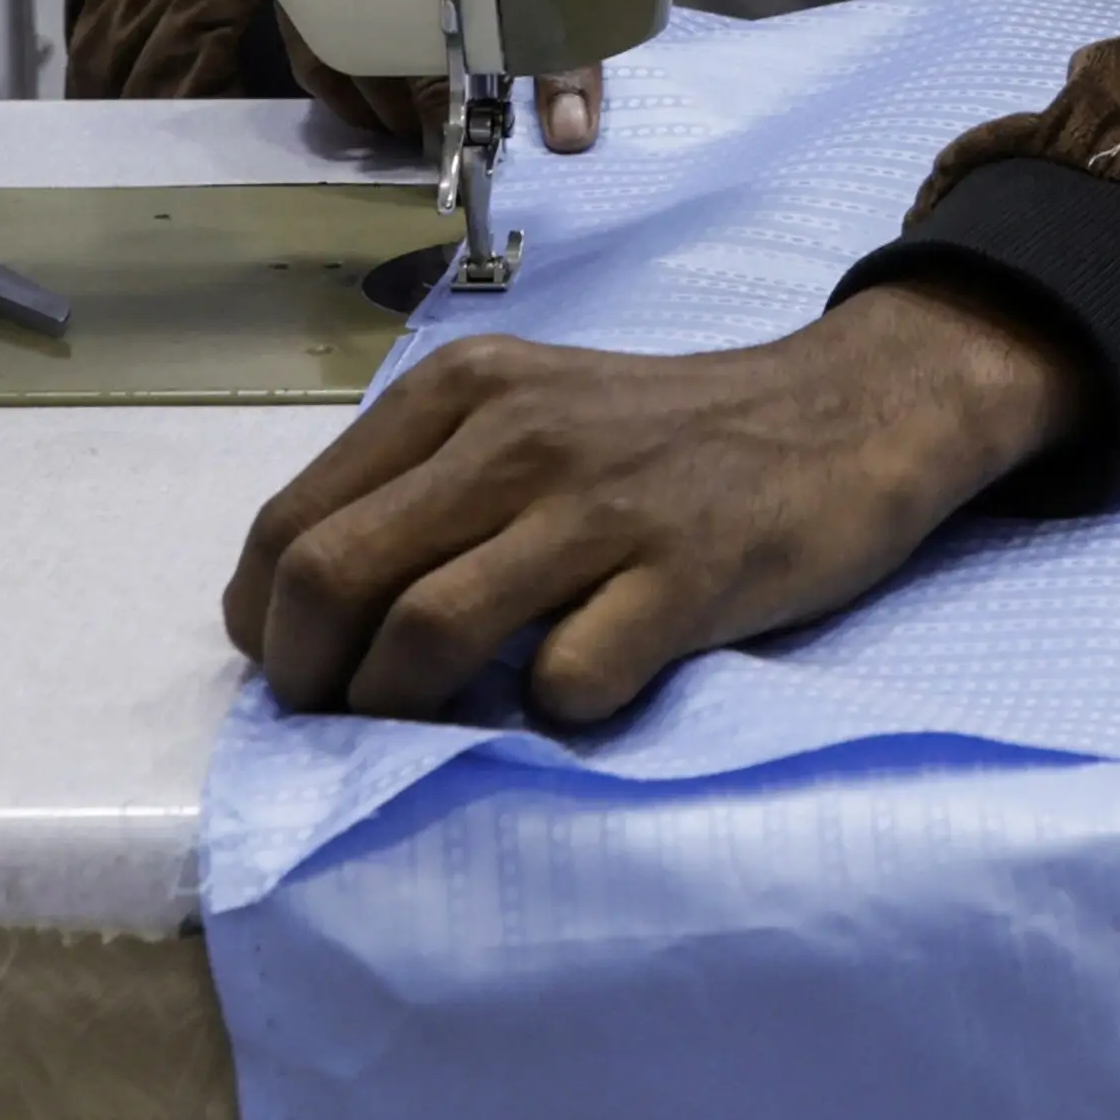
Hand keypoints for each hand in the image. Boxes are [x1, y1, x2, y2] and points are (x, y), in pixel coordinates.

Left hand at [227, 279, 1096, 731]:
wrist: (851, 411)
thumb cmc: (669, 437)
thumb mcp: (528, 418)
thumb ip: (428, 488)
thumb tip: (311, 618)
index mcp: (459, 391)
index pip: (288, 526)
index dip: (268, 626)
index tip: (306, 672)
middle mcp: (514, 434)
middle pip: (332, 580)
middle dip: (312, 684)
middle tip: (348, 724)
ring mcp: (600, 503)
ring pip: (424, 634)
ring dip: (403, 713)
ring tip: (437, 728)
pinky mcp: (684, 573)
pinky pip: (566, 680)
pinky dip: (551, 711)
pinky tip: (579, 690)